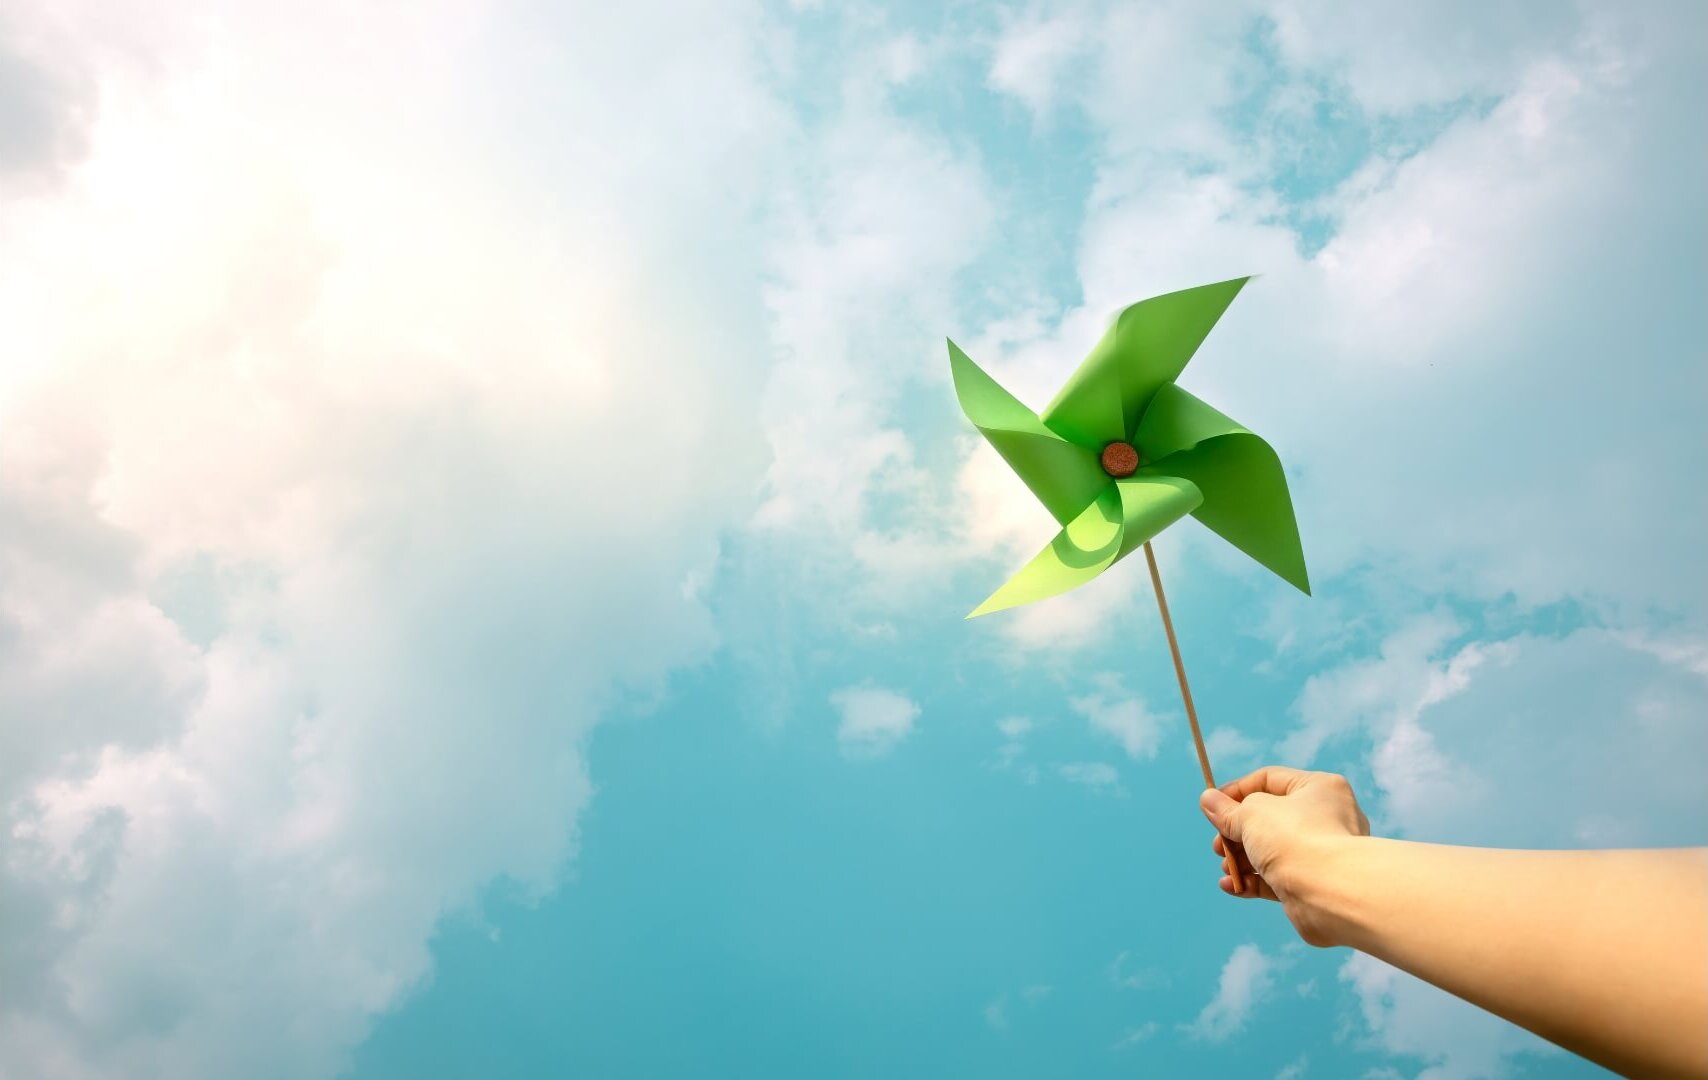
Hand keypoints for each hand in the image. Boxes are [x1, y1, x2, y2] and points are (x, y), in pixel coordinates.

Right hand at [1198, 766, 1370, 945]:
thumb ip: (1227, 810)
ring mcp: (1319, 853)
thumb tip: (1208, 800)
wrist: (1332, 893)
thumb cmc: (1297, 839)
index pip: (1268, 780)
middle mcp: (1324, 818)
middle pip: (1267, 819)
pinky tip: (1231, 885)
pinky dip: (1251, 881)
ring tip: (1226, 868)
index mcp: (1318, 788)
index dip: (1236, 792)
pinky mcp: (1312, 884)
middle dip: (1235, 833)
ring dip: (1240, 859)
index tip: (1212, 807)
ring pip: (1269, 851)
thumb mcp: (1251, 814)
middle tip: (1218, 844)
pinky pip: (1275, 878)